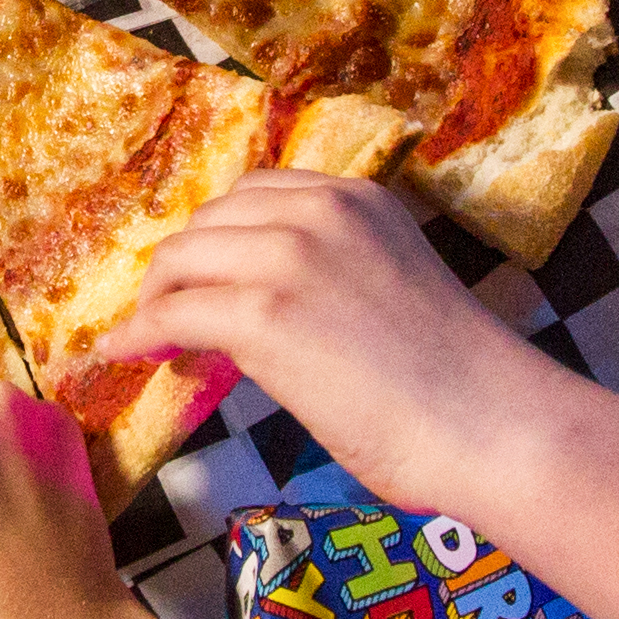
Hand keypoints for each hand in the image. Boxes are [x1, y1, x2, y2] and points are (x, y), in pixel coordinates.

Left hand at [94, 170, 571, 522]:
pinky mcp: (263, 315)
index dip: (219, 237)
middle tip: (167, 311)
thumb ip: (335, 275)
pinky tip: (127, 356)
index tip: (203, 274)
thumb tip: (268, 310)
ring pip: (181, 260)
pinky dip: (140, 334)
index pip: (256, 194)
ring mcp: (288, 258)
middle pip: (209, 220)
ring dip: (155, 299)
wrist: (491, 424)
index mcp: (358, 199)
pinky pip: (171, 315)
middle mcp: (320, 211)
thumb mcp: (394, 287)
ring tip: (148, 336)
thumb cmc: (459, 382)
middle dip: (181, 266)